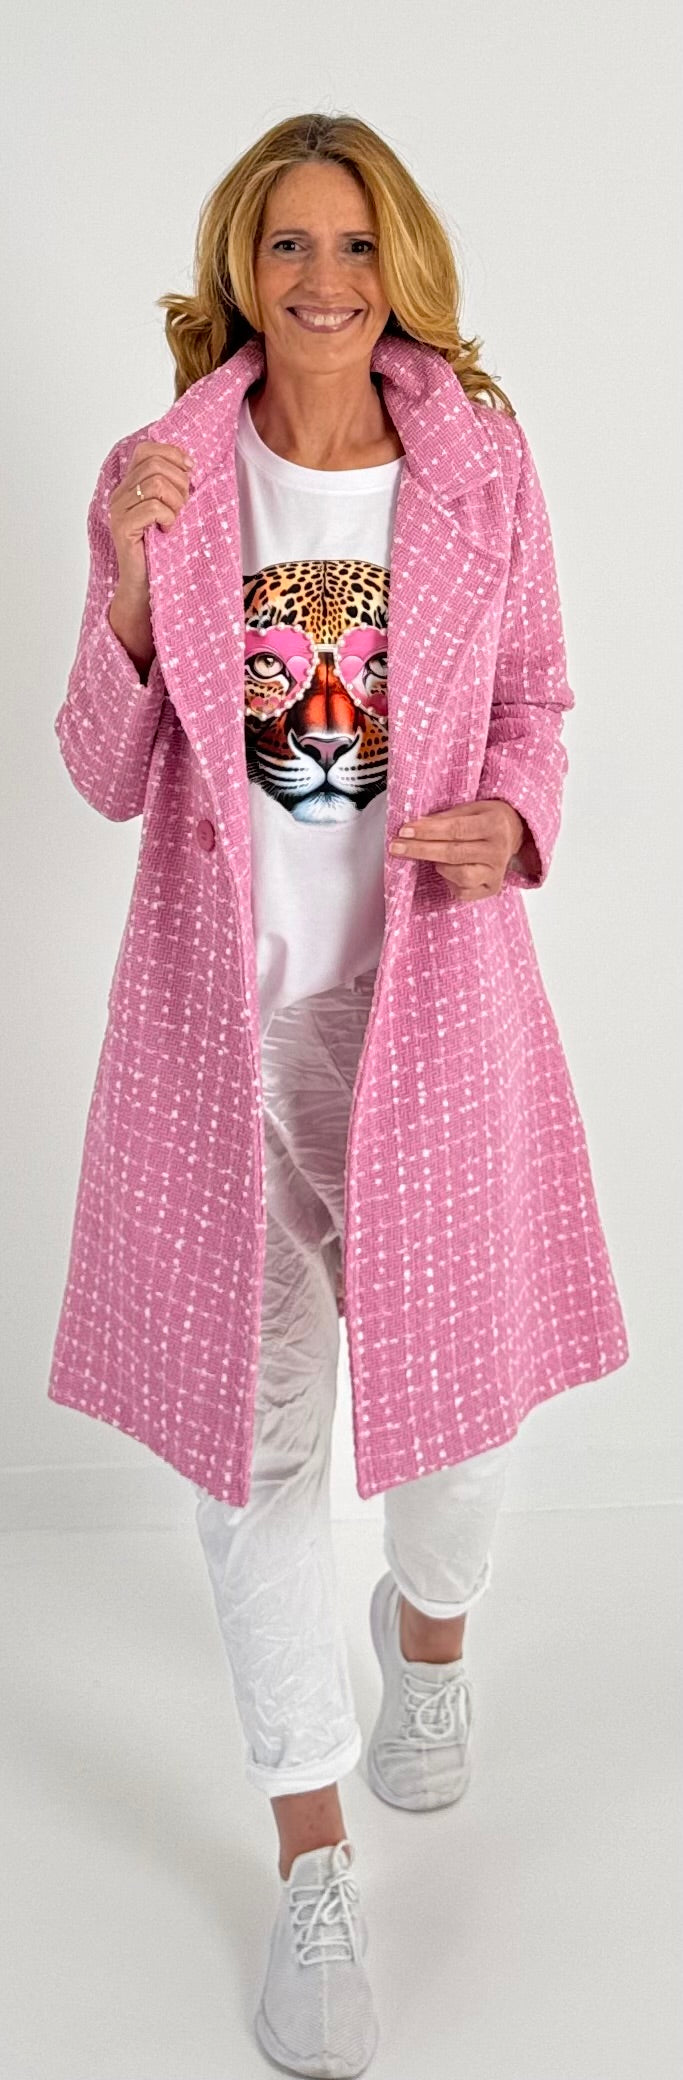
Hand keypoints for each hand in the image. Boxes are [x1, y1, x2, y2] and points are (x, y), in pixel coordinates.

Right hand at [108, 441, 193, 600]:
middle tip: (183, 506)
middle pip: (155, 464)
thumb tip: (189, 465)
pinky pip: (153, 507)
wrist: (145, 585)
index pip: (146, 450)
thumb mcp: (171, 510)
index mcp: (130, 486)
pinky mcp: (122, 527)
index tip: (190, 470)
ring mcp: (119, 510)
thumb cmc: (161, 550)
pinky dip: (168, 517)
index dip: (172, 454)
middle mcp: (120, 494)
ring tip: (175, 520)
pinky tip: (167, 530)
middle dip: (179, 482)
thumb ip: (172, 486)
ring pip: (156, 484)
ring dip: (176, 501)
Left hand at [388, 800, 527, 901]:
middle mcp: (498, 850)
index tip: (403, 831)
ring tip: (434, 858)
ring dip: (439, 866)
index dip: (427, 832)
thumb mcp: (470, 808)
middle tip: (396, 847)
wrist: (515, 832)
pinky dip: (449, 882)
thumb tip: (414, 827)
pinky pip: (462, 891)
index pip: (455, 829)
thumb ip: (444, 818)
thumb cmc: (486, 818)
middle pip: (453, 853)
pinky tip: (447, 871)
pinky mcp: (492, 888)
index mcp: (494, 824)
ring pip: (459, 876)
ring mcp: (496, 872)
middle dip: (421, 850)